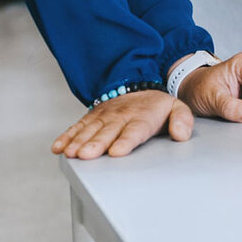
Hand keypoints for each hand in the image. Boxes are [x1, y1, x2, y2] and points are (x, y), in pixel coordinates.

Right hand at [52, 88, 192, 160]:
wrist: (137, 85)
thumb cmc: (156, 106)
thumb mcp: (176, 108)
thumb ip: (182, 120)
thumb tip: (181, 134)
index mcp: (142, 116)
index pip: (134, 130)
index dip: (125, 141)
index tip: (117, 151)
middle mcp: (120, 116)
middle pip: (107, 131)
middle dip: (96, 143)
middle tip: (87, 155)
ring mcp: (104, 116)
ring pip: (90, 129)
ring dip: (79, 141)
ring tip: (72, 154)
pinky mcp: (91, 117)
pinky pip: (77, 126)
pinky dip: (66, 136)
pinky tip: (59, 148)